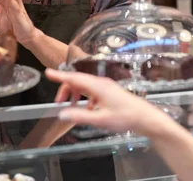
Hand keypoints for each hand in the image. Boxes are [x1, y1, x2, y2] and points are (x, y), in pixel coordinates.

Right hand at [45, 69, 166, 134]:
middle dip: (66, 89)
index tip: (48, 72)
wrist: (145, 117)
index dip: (59, 76)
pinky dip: (85, 97)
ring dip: (75, 93)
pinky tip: (87, 109)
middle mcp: (101, 83)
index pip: (74, 78)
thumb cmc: (125, 117)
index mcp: (97, 86)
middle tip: (58, 102)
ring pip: (84, 85)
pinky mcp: (109, 91)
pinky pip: (92, 90)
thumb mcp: (100, 120)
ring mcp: (106, 86)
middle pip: (77, 81)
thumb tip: (62, 114)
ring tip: (71, 106)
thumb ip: (80, 116)